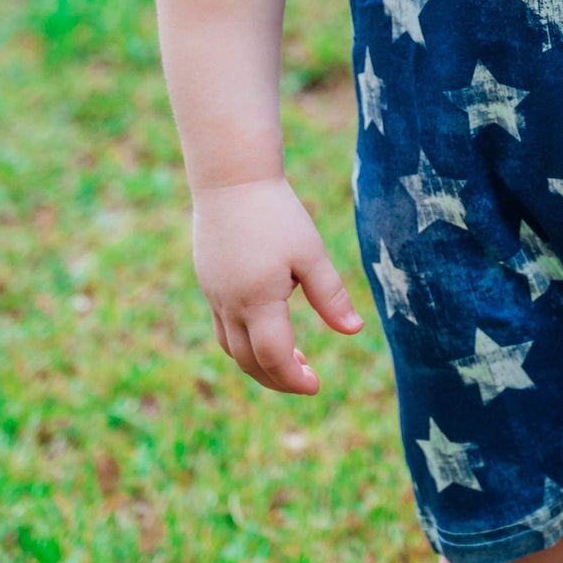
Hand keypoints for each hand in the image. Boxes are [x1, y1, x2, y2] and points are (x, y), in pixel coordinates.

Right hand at [193, 176, 363, 394]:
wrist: (230, 177)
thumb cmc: (276, 212)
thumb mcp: (310, 253)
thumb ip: (330, 295)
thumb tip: (354, 330)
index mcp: (257, 300)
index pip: (273, 357)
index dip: (294, 378)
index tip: (316, 385)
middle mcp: (229, 304)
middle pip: (248, 361)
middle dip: (277, 379)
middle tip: (307, 378)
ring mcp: (214, 294)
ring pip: (231, 347)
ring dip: (258, 362)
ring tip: (291, 357)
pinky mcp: (208, 282)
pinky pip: (222, 327)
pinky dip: (243, 341)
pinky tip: (267, 328)